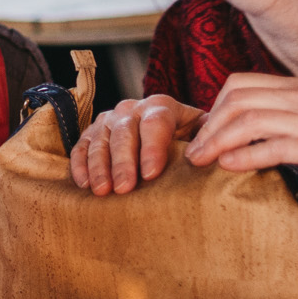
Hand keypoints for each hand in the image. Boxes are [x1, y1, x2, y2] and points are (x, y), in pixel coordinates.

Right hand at [69, 94, 206, 194]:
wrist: (171, 132)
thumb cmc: (189, 141)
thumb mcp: (203, 135)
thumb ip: (210, 141)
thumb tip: (217, 155)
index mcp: (162, 107)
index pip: (156, 124)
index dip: (152, 149)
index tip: (151, 174)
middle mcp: (133, 108)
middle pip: (125, 132)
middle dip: (123, 162)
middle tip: (124, 188)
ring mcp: (110, 119)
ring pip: (101, 140)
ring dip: (100, 166)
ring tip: (102, 191)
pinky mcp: (94, 132)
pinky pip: (82, 146)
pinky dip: (80, 164)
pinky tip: (84, 184)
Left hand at [186, 73, 297, 234]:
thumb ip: (273, 126)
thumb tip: (220, 132)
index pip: (240, 84)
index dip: (212, 109)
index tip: (200, 137)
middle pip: (241, 99)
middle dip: (210, 126)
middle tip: (192, 154)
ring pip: (253, 119)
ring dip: (219, 141)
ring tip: (201, 162)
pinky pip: (276, 147)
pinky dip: (245, 156)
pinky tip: (227, 167)